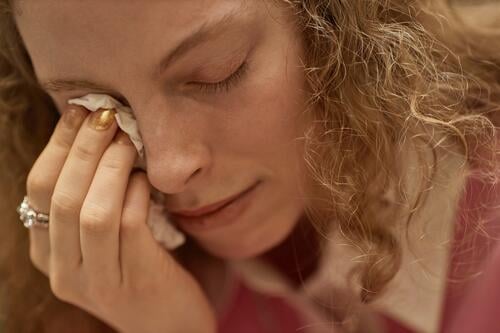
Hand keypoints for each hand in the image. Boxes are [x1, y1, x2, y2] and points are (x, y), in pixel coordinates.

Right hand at [25, 106, 215, 332]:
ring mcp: (97, 281)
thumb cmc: (140, 271)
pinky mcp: (135, 281)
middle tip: (105, 114)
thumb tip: (97, 136)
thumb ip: (91, 200)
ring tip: (127, 138)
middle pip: (60, 197)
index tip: (78, 113)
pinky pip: (129, 227)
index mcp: (48, 255)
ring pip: (91, 212)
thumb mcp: (104, 241)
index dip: (57, 147)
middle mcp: (63, 271)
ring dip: (109, 167)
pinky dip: (136, 194)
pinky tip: (145, 178)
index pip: (37, 192)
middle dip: (82, 148)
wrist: (172, 327)